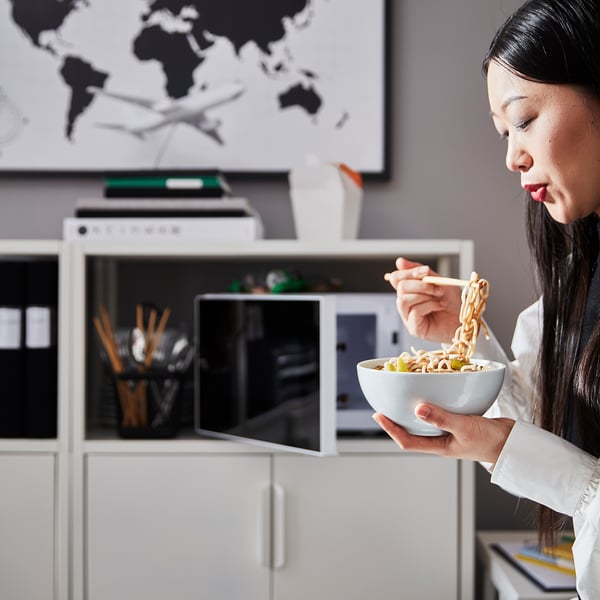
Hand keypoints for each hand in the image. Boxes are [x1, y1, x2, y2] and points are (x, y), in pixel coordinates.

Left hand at [372, 404, 514, 463]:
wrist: (514, 443)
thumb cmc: (491, 441)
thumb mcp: (465, 427)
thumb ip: (442, 418)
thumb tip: (417, 409)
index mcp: (439, 446)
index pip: (407, 440)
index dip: (391, 429)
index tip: (379, 415)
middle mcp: (441, 440)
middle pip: (412, 431)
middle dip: (397, 419)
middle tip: (385, 404)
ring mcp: (449, 432)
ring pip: (425, 421)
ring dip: (413, 411)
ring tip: (402, 397)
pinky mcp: (459, 422)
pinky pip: (439, 413)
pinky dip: (432, 404)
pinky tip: (431, 394)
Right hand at [385, 257, 461, 342]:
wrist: (466, 319)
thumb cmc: (452, 302)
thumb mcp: (438, 281)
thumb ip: (419, 272)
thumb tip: (399, 261)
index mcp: (409, 291)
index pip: (396, 278)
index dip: (408, 272)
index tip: (426, 270)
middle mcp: (406, 304)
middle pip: (400, 287)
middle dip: (420, 285)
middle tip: (438, 288)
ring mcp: (408, 317)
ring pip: (404, 300)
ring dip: (424, 295)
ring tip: (439, 297)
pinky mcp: (414, 329)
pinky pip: (414, 312)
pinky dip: (430, 305)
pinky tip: (440, 306)